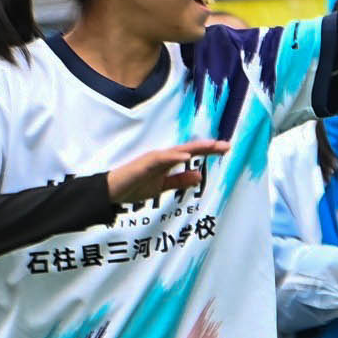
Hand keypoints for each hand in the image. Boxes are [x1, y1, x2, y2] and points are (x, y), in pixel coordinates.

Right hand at [107, 140, 223, 203]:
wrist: (111, 192)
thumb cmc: (135, 186)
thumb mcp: (162, 186)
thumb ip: (179, 180)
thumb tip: (198, 175)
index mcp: (167, 162)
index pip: (191, 154)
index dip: (208, 151)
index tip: (226, 149)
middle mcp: (162, 157)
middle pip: (188, 149)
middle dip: (207, 146)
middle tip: (226, 145)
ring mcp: (152, 159)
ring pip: (177, 151)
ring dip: (194, 148)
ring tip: (212, 146)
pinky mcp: (143, 164)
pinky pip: (160, 159)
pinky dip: (173, 157)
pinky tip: (186, 157)